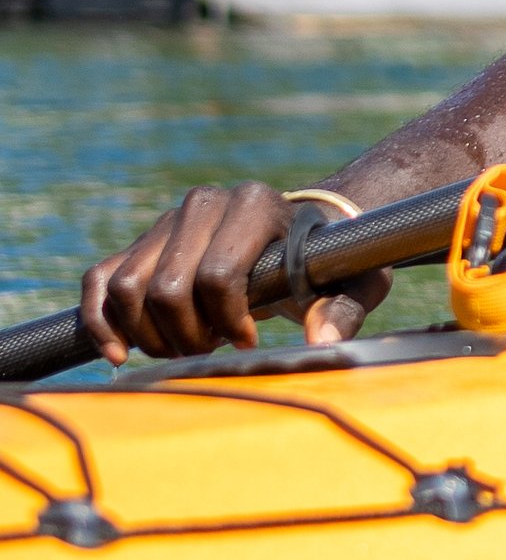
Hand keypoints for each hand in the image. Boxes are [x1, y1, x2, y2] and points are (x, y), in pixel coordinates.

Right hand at [79, 184, 388, 365]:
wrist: (300, 237)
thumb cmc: (328, 264)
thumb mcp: (351, 284)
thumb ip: (341, 313)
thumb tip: (320, 344)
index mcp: (255, 204)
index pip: (217, 275)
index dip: (227, 321)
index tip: (248, 340)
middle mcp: (204, 203)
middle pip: (167, 288)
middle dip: (187, 336)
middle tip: (213, 351)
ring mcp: (166, 221)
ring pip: (127, 288)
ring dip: (150, 336)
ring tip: (188, 348)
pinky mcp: (139, 244)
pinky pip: (99, 282)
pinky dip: (104, 323)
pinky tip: (122, 356)